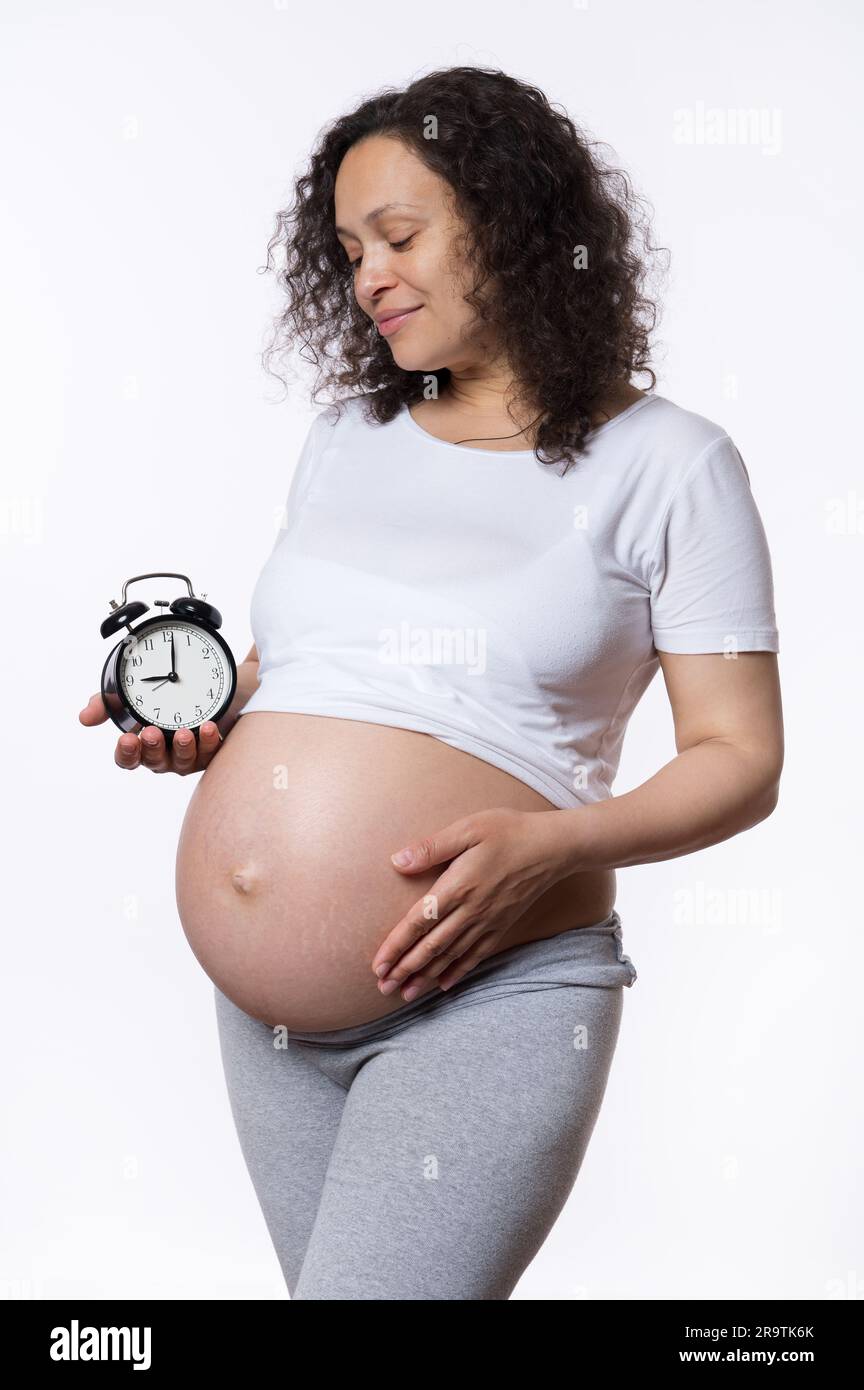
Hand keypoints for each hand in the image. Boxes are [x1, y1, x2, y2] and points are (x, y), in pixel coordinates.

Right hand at [78, 692, 226, 774]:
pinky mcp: (211, 749)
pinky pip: (210, 752)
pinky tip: (208, 727)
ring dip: (182, 748)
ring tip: (183, 732)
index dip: (127, 753)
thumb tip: (84, 717)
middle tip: (152, 733)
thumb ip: (108, 703)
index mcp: (142, 744)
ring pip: (183, 761)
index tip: (127, 739)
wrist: (210, 682)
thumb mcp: (133, 693)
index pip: (128, 759)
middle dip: (152, 749)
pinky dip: (208, 741)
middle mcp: (163, 754)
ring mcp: (188, 755)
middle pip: (154, 762)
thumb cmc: (167, 692)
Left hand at [371, 807, 571, 1000]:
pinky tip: (445, 985)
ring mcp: (488, 922)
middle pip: (431, 947)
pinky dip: (459, 972)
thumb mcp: (467, 829)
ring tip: (407, 994)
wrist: (552, 847)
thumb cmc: (508, 831)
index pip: (418, 923)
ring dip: (426, 976)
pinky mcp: (502, 925)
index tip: (378, 966)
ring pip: (451, 956)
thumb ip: (431, 848)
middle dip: (405, 969)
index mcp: (457, 887)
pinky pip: (476, 955)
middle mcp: (471, 911)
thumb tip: (397, 861)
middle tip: (383, 988)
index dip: (396, 946)